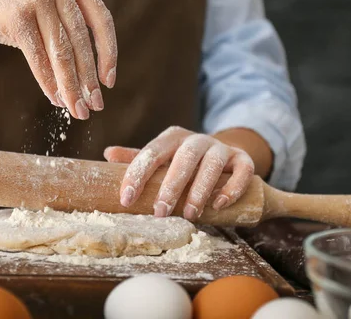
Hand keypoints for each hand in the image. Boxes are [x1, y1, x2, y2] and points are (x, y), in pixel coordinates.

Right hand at [0, 0, 117, 119]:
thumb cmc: (9, 6)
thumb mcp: (45, 7)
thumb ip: (67, 29)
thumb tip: (90, 80)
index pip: (101, 20)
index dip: (108, 54)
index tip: (108, 82)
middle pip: (81, 41)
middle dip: (89, 79)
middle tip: (95, 106)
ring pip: (61, 52)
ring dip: (71, 86)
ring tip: (77, 110)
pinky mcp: (16, 16)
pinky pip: (38, 57)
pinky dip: (48, 82)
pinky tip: (55, 99)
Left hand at [104, 126, 254, 220]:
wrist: (223, 156)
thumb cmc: (183, 162)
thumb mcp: (161, 159)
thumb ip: (138, 158)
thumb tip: (107, 154)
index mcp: (172, 137)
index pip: (152, 153)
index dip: (138, 174)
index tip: (127, 198)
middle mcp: (197, 140)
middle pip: (184, 158)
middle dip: (171, 186)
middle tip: (160, 212)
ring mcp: (222, 148)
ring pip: (212, 164)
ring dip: (200, 189)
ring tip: (191, 214)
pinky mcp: (243, 159)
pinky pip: (242, 170)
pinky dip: (231, 188)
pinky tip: (218, 205)